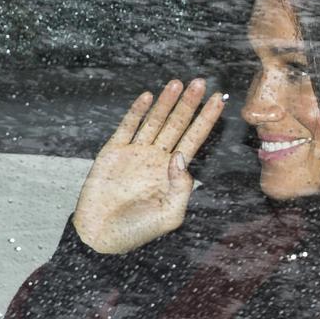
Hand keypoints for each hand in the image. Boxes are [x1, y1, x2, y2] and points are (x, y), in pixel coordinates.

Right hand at [73, 78, 224, 253]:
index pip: (194, 139)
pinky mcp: (113, 152)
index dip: (206, 120)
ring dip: (166, 102)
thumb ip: (181, 187)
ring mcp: (135, 153)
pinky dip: (136, 112)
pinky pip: (127, 127)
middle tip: (200, 82)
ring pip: (154, 121)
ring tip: (178, 83)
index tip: (218, 100)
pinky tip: (148, 97)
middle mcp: (156, 158)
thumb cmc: (138, 230)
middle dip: (189, 104)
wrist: (101, 236)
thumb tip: (181, 156)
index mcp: (172, 172)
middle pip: (177, 124)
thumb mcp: (169, 215)